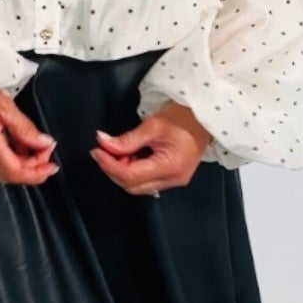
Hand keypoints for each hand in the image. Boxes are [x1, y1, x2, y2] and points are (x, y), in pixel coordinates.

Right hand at [0, 87, 58, 183]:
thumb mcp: (5, 106)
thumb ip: (26, 129)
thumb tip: (44, 144)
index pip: (15, 172)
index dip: (36, 173)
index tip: (51, 167)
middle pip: (9, 175)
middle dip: (32, 168)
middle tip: (45, 152)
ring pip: (0, 172)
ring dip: (20, 164)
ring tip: (31, 146)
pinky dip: (7, 160)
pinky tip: (14, 146)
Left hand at [90, 101, 211, 194]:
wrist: (205, 117)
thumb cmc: (183, 116)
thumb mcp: (152, 125)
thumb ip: (126, 139)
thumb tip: (103, 143)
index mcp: (169, 166)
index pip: (130, 175)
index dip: (109, 165)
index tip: (96, 151)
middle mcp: (172, 179)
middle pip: (132, 185)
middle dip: (114, 169)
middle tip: (104, 150)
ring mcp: (174, 181)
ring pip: (138, 186)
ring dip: (123, 171)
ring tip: (118, 151)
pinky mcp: (174, 178)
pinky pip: (147, 182)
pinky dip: (134, 172)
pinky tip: (131, 156)